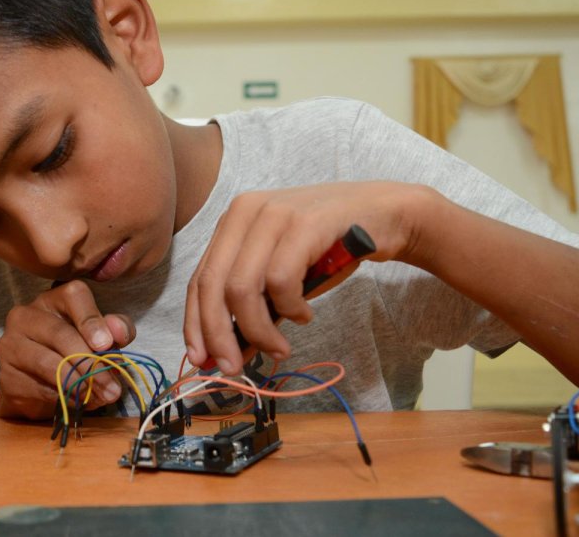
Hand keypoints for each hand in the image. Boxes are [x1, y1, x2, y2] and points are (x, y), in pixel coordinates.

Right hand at [0, 279, 135, 419]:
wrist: (36, 386)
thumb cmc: (74, 353)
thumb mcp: (100, 338)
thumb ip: (115, 330)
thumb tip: (118, 332)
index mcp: (53, 299)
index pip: (74, 295)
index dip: (92, 319)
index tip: (106, 344)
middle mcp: (25, 316)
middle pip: (60, 333)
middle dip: (90, 363)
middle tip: (112, 387)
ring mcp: (11, 345)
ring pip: (48, 364)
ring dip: (79, 384)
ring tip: (101, 397)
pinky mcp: (6, 376)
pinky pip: (39, 388)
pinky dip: (64, 398)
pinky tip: (79, 402)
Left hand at [184, 181, 435, 373]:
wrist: (383, 215)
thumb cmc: (328, 249)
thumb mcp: (281, 274)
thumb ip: (253, 304)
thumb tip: (226, 352)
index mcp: (233, 221)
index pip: (199, 278)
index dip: (194, 323)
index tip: (200, 359)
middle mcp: (246, 211)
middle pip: (214, 285)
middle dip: (219, 334)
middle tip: (233, 368)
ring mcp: (274, 214)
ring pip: (243, 287)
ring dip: (259, 330)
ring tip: (279, 347)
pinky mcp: (304, 223)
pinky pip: (280, 280)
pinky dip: (290, 308)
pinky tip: (304, 314)